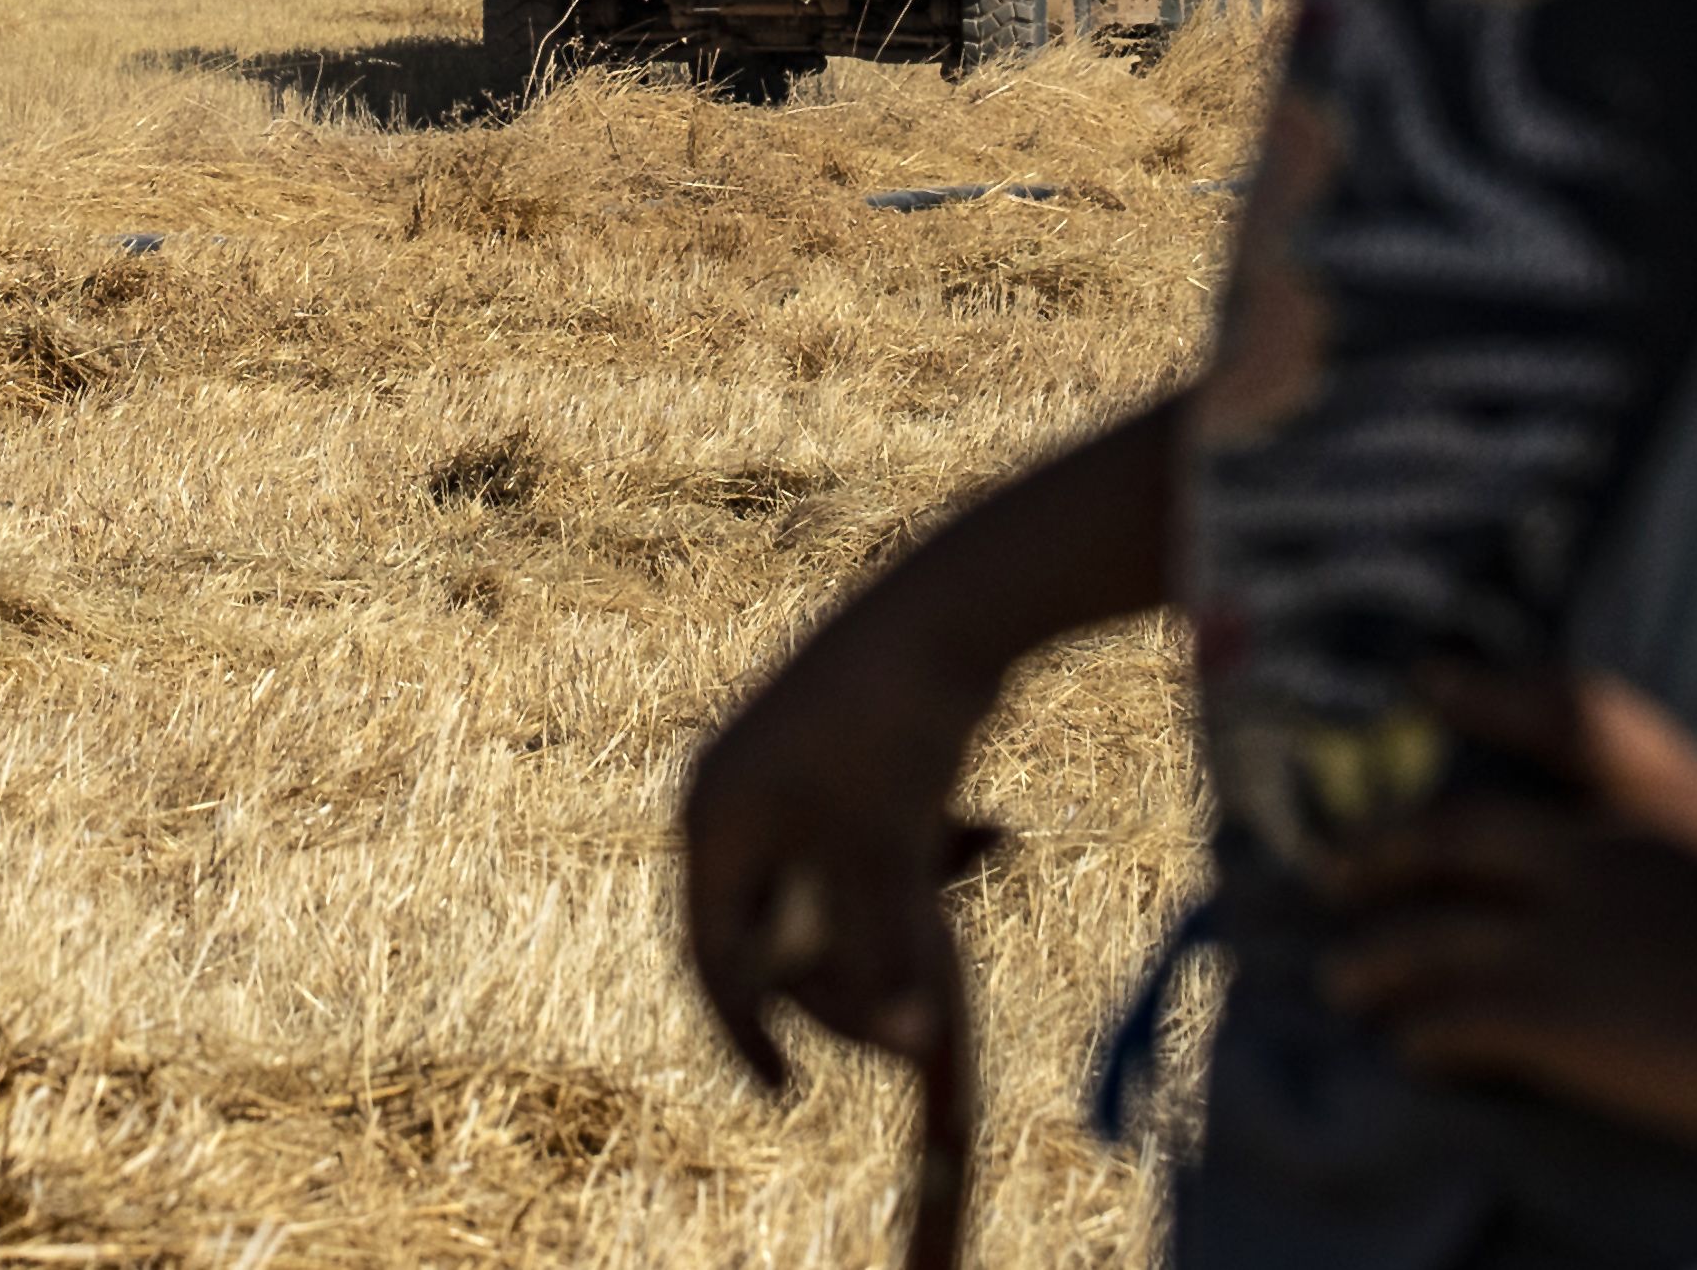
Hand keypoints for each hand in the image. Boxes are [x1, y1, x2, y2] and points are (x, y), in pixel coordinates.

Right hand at [679, 599, 1008, 1090]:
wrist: (947, 607)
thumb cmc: (896, 729)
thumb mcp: (888, 856)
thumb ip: (888, 958)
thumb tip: (910, 1052)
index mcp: (713, 816)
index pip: (711, 953)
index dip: (748, 1029)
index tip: (788, 1090)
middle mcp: (736, 797)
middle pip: (779, 930)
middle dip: (852, 969)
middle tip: (925, 1012)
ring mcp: (789, 777)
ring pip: (836, 893)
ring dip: (897, 914)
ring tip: (963, 877)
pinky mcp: (842, 762)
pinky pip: (868, 850)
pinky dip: (918, 862)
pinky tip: (985, 835)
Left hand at [1315, 667, 1696, 1148]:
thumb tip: (1695, 820)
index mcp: (1639, 815)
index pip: (1548, 738)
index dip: (1482, 700)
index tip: (1428, 680)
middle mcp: (1580, 866)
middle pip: (1449, 844)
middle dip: (1381, 858)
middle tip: (1327, 872)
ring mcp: (1556, 940)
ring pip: (1430, 944)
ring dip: (1377, 964)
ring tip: (1341, 983)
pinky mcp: (1549, 1017)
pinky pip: (1461, 1025)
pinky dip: (1426, 1038)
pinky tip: (1410, 1054)